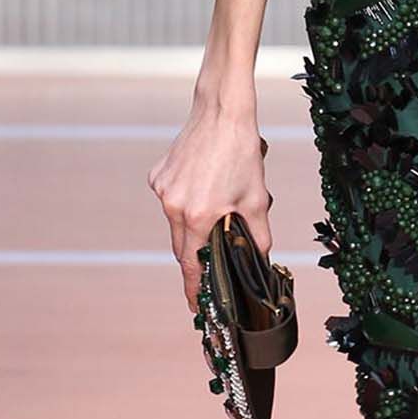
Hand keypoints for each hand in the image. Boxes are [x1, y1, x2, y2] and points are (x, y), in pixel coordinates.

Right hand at [148, 107, 271, 312]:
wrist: (222, 112)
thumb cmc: (242, 152)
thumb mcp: (257, 198)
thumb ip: (257, 235)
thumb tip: (259, 259)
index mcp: (198, 216)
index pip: (191, 265)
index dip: (194, 288)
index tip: (195, 306)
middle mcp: (174, 206)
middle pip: (182, 246)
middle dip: (196, 257)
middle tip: (210, 264)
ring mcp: (163, 190)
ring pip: (177, 222)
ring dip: (194, 224)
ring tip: (217, 204)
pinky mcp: (158, 175)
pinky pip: (171, 200)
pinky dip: (186, 201)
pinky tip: (205, 184)